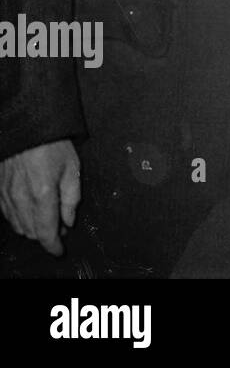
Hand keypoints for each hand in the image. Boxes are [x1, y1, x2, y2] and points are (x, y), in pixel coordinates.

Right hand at [0, 140, 79, 255]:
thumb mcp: (73, 169)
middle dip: (46, 235)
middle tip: (61, 227)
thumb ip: (72, 199)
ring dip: (33, 228)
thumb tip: (69, 221)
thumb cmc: (52, 145)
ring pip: (18, 226)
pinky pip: (8, 214)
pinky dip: (20, 218)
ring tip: (49, 218)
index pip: (46, 232)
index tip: (60, 251)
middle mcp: (20, 199)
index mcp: (42, 195)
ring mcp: (6, 196)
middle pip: (31, 232)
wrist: (27, 127)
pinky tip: (30, 211)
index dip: (53, 246)